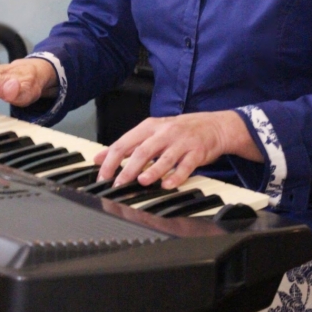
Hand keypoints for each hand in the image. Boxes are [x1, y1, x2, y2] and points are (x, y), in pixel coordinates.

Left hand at [94, 110, 262, 189]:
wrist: (213, 126)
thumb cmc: (178, 131)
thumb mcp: (150, 132)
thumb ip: (126, 145)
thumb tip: (99, 158)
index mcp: (150, 127)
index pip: (125, 143)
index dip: (111, 160)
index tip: (102, 176)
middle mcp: (164, 132)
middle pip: (143, 150)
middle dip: (128, 168)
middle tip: (118, 184)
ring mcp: (181, 142)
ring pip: (164, 157)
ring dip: (152, 170)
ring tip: (142, 181)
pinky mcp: (196, 152)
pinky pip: (186, 165)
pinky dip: (176, 176)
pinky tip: (168, 185)